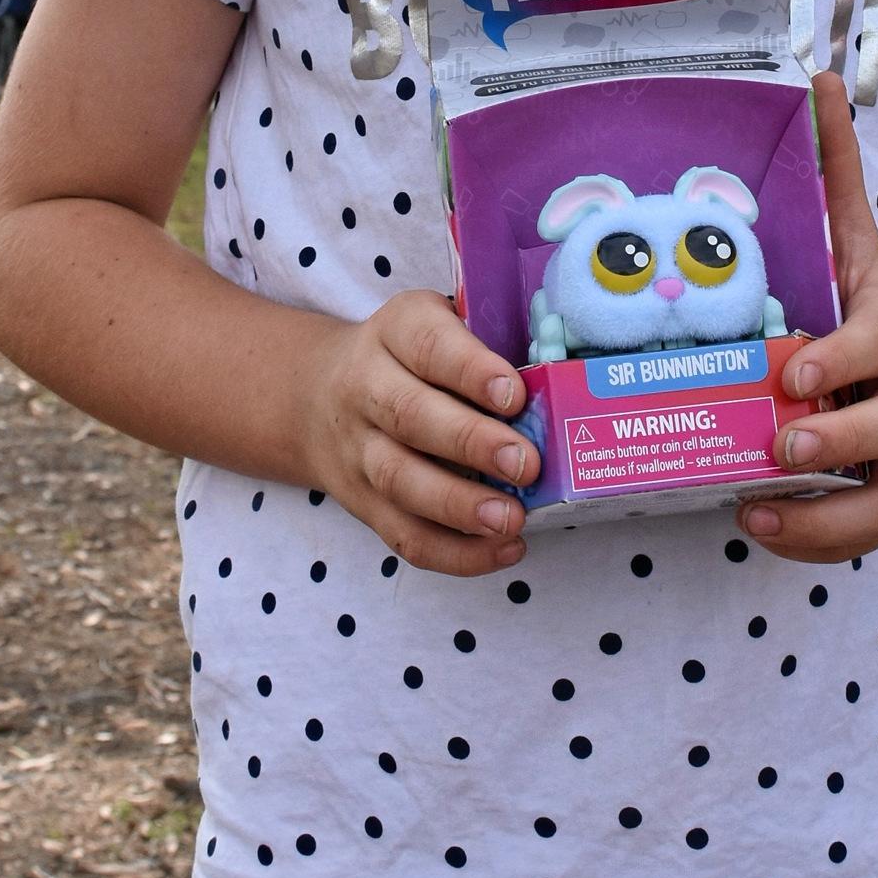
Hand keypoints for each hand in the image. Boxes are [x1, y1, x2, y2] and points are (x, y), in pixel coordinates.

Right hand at [304, 292, 537, 577]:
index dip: (471, 370)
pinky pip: (404, 535)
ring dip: (460, 507)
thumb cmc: (406, 358)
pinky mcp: (363, 504)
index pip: (428, 346)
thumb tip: (562, 381)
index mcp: (394, 332)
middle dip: (471, 443)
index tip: (514, 393)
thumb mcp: (434, 325)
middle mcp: (366, 389)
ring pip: (401, 482)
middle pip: (410, 416)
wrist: (315, 396)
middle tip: (526, 463)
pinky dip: (455, 553)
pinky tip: (504, 550)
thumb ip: (486, 342)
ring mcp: (360, 452)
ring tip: (512, 520)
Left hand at [740, 77, 877, 560]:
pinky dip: (822, 539)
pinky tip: (764, 527)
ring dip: (829, 515)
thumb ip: (837, 172)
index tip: (788, 369)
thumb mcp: (864, 244)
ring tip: (760, 511)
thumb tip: (818, 78)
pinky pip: (874, 530)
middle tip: (778, 445)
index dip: (839, 359)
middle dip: (838, 438)